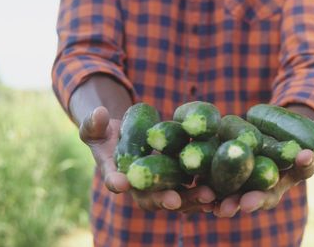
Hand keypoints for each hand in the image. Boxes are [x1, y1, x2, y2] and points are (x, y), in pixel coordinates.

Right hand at [80, 106, 214, 211]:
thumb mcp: (95, 126)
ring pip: (175, 198)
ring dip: (191, 199)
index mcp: (115, 173)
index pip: (113, 179)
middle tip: (174, 201)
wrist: (126, 135)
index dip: (116, 181)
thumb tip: (100, 113)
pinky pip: (191, 190)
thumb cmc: (106, 132)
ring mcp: (159, 186)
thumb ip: (94, 123)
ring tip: (207, 196)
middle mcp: (138, 186)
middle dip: (163, 200)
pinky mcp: (177, 180)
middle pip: (150, 199)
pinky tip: (219, 191)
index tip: (122, 182)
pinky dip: (203, 192)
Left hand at [213, 118, 313, 216]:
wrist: (266, 139)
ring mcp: (252, 186)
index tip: (304, 156)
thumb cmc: (288, 136)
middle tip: (246, 203)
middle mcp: (273, 185)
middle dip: (255, 200)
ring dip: (231, 204)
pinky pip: (222, 192)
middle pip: (266, 196)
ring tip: (221, 208)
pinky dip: (212, 198)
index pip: (303, 170)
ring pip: (242, 199)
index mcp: (293, 172)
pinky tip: (203, 200)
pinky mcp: (231, 181)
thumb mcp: (303, 130)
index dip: (305, 164)